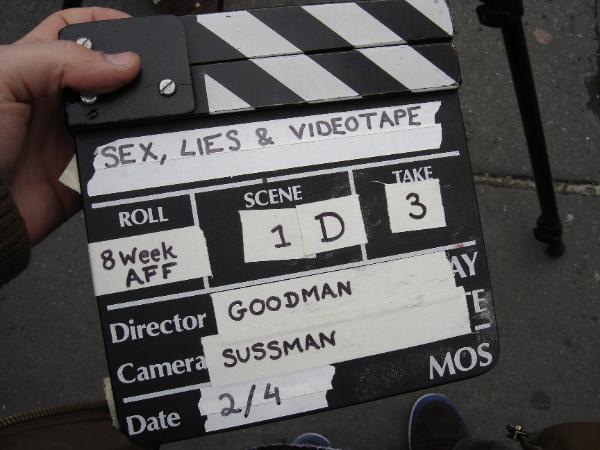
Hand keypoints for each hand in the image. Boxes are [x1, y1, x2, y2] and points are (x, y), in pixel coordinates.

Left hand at [0, 7, 140, 243]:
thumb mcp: (3, 80)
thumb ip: (59, 61)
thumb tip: (123, 63)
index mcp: (31, 68)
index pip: (73, 32)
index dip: (104, 24)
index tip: (133, 31)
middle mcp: (56, 101)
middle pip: (107, 75)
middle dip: (131, 74)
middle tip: (146, 79)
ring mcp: (73, 136)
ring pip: (121, 117)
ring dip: (135, 117)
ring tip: (139, 116)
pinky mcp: (86, 170)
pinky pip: (122, 160)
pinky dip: (134, 157)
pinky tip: (133, 150)